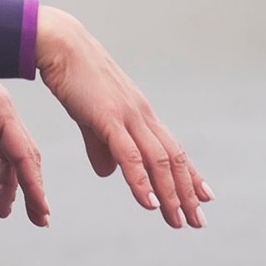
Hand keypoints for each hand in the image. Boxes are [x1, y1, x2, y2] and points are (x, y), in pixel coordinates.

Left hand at [0, 79, 49, 226]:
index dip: (34, 185)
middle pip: (23, 156)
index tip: (43, 211)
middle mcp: (3, 113)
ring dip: (9, 182)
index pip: (22, 154)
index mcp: (0, 110)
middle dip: (32, 189)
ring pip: (9, 153)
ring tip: (3, 211)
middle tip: (38, 221)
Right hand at [36, 6, 213, 228]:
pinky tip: (151, 203)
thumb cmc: (74, 76)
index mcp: (139, 112)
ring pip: (158, 159)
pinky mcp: (108, 116)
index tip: (205, 196)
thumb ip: (101, 145)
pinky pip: (130, 154)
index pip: (172, 147)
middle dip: (187, 191)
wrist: (60, 44)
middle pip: (173, 157)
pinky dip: (142, 181)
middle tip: (199, 221)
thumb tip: (109, 173)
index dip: (190, 173)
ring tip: (179, 220)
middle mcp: (141, 113)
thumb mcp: (90, 116)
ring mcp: (127, 114)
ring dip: (171, 193)